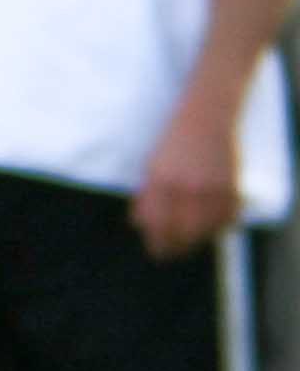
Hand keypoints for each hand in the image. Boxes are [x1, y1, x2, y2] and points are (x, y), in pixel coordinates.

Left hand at [137, 94, 245, 257]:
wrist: (207, 115)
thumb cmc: (172, 141)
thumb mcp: (150, 166)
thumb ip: (145, 195)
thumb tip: (139, 224)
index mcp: (160, 181)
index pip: (157, 225)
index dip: (157, 243)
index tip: (156, 252)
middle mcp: (186, 187)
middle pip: (183, 233)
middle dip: (176, 248)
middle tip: (171, 255)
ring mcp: (212, 187)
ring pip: (207, 229)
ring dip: (198, 241)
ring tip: (190, 244)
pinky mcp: (232, 185)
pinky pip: (228, 218)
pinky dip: (221, 227)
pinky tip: (212, 229)